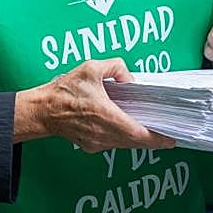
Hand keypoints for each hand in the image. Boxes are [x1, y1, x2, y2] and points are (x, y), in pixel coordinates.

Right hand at [17, 59, 173, 152]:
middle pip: (135, 142)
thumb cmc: (63, 90)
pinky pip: (113, 143)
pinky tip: (127, 127)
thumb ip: (116, 67)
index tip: (171, 139)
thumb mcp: (92, 68)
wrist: (41, 110)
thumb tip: (130, 79)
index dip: (158, 138)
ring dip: (138, 139)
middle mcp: (103, 134)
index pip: (139, 134)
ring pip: (124, 144)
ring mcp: (96, 142)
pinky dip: (124, 138)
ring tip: (151, 131)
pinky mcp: (90, 145)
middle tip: (168, 137)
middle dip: (153, 140)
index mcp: (107, 117)